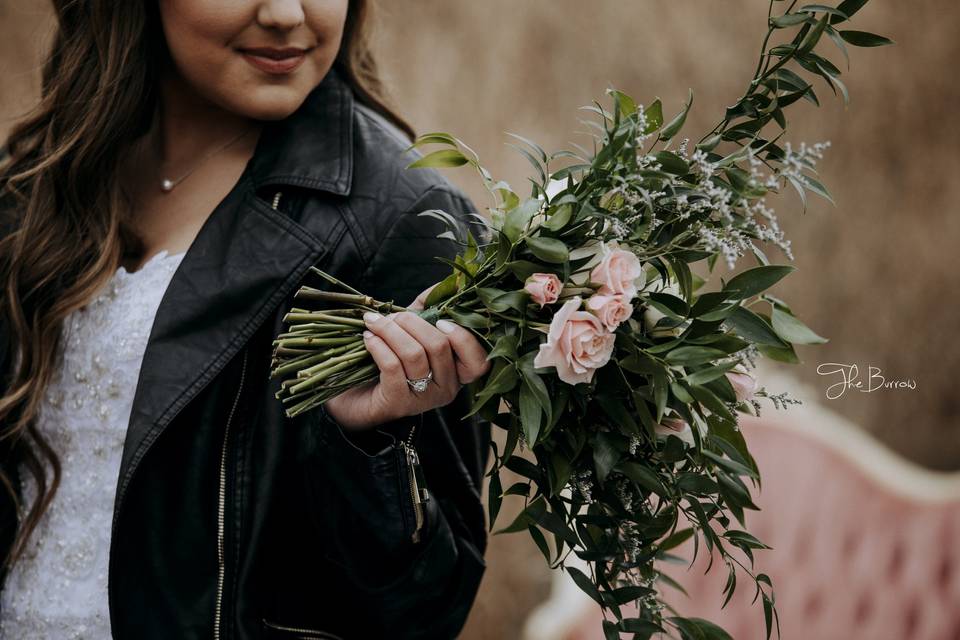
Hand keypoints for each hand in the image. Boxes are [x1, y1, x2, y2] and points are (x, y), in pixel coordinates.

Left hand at [323, 283, 491, 430]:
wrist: (355, 398)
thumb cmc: (388, 361)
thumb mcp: (413, 332)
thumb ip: (430, 309)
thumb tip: (445, 282)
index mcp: (458, 373)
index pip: (478, 361)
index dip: (463, 337)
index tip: (439, 319)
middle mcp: (447, 389)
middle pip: (439, 347)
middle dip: (412, 322)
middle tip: (391, 316)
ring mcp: (424, 399)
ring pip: (414, 354)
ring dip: (391, 331)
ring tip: (373, 323)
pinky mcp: (398, 403)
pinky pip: (393, 366)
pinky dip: (379, 345)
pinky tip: (368, 338)